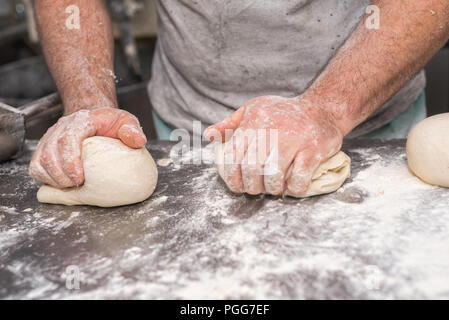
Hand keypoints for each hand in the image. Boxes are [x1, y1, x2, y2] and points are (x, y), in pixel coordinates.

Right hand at [29, 107, 146, 187]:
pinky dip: (45, 179)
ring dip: (53, 179)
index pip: (68, 138)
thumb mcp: (126, 121)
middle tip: (77, 187)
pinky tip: (61, 185)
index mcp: (81, 121)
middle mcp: (61, 128)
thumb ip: (132, 130)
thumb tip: (138, 141)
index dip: (70, 161)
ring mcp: (50, 138)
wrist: (95, 118)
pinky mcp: (45, 149)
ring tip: (70, 187)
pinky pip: (36, 166)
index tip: (80, 179)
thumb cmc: (110, 123)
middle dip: (61, 175)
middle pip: (50, 152)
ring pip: (40, 160)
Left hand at [204, 96, 343, 195]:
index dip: (231, 177)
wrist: (321, 108)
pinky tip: (293, 187)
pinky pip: (298, 178)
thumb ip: (230, 124)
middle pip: (251, 169)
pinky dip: (294, 188)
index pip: (231, 157)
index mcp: (252, 123)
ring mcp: (293, 140)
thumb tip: (209, 135)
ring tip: (274, 188)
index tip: (237, 187)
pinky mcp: (312, 150)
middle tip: (257, 189)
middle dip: (252, 186)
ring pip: (273, 175)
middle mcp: (270, 130)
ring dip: (272, 188)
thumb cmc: (282, 112)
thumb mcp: (253, 109)